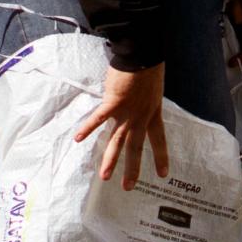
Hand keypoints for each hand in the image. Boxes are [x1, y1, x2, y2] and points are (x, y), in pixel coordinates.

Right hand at [74, 63, 168, 189]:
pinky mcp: (113, 102)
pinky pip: (98, 118)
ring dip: (110, 159)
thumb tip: (138, 105)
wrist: (143, 55)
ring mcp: (127, 111)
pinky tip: (78, 139)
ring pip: (117, 140)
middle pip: (136, 146)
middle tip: (129, 187)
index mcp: (154, 113)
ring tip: (105, 177)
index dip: (160, 157)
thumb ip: (145, 102)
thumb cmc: (149, 67)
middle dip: (132, 168)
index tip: (163, 174)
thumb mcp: (154, 90)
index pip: (159, 140)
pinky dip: (87, 127)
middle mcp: (141, 117)